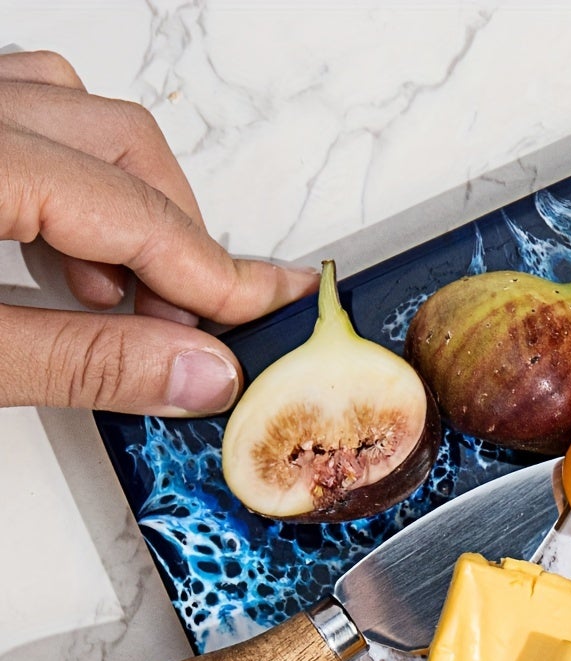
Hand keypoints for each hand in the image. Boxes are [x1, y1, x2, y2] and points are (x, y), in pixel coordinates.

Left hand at [0, 50, 316, 414]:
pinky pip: (24, 108)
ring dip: (125, 200)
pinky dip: (68, 171)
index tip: (277, 312)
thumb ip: (81, 363)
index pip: (136, 211)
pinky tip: (60, 246)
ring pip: (75, 110)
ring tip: (119, 293)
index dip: (217, 278)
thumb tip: (201, 374)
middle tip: (188, 332)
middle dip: (177, 242)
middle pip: (121, 143)